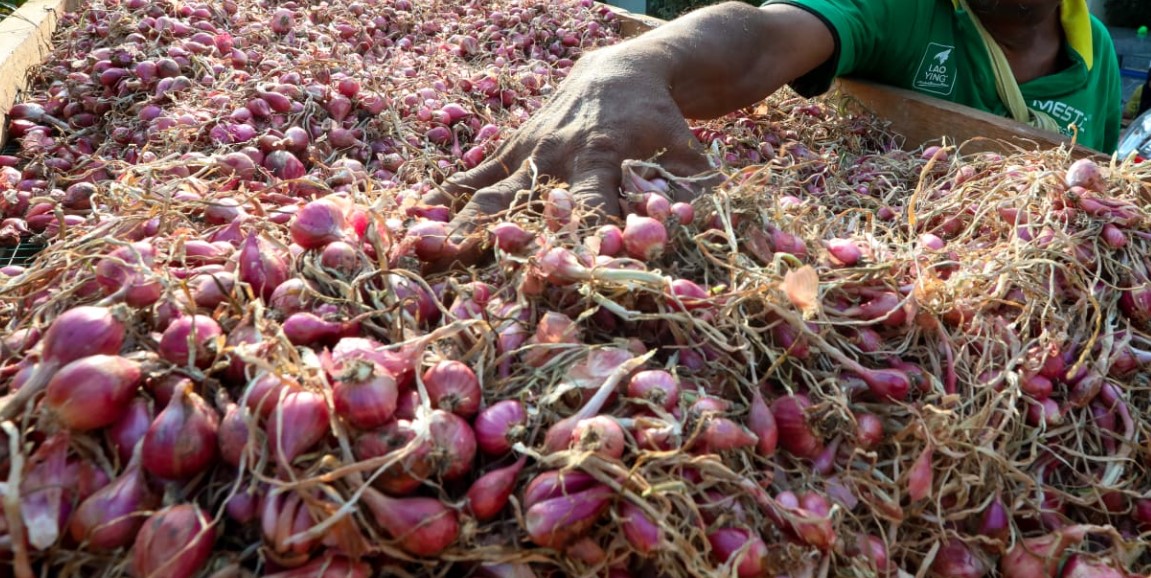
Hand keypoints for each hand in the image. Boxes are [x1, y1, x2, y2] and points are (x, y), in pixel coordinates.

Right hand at [423, 46, 714, 268]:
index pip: (589, 206)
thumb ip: (693, 192)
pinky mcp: (512, 146)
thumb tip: (703, 231)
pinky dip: (445, 196)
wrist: (623, 71)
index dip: (578, 238)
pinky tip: (413, 219)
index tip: (565, 274)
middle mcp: (557, 155)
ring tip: (423, 250)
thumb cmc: (661, 123)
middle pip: (523, 202)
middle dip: (495, 237)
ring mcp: (528, 150)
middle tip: (464, 270)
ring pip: (488, 190)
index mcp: (601, 156)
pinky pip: (475, 174)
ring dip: (457, 221)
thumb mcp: (687, 152)